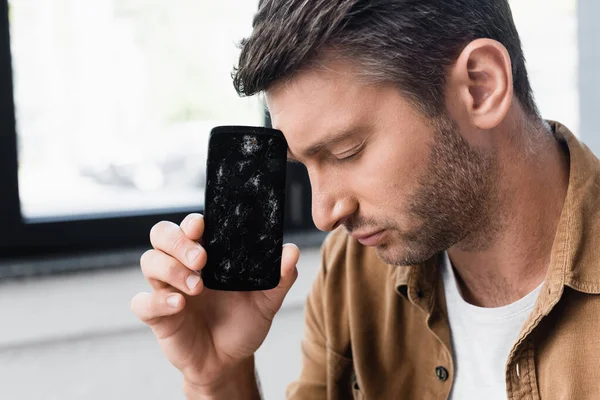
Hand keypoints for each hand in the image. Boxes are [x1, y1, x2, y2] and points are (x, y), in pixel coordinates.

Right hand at [131, 213, 299, 394]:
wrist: (229, 361)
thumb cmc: (244, 323)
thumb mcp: (267, 301)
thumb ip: (279, 277)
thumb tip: (291, 251)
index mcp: (208, 255)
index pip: (190, 226)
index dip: (191, 222)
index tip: (201, 225)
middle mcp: (182, 266)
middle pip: (161, 235)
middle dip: (178, 241)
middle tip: (201, 258)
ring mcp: (167, 289)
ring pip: (149, 262)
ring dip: (172, 269)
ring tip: (198, 286)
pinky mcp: (157, 316)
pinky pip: (142, 302)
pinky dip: (158, 300)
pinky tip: (180, 305)